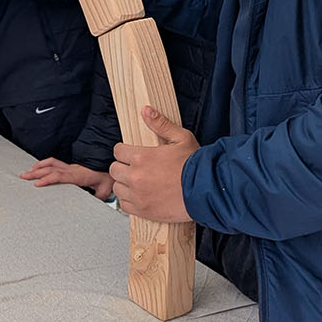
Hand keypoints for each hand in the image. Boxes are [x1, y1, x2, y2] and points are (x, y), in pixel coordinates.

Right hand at [19, 158, 114, 197]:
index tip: (37, 184)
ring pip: (50, 163)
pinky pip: (53, 162)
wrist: (108, 168)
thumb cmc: (106, 178)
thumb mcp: (104, 191)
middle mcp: (71, 169)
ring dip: (37, 167)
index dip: (48, 179)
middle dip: (35, 173)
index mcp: (78, 175)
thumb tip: (92, 206)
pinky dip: (43, 164)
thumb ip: (96, 198)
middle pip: (50, 168)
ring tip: (26, 173)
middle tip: (23, 178)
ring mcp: (69, 167)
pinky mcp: (68, 167)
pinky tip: (36, 168)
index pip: (60, 175)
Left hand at [108, 107, 197, 221]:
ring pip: (118, 188)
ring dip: (125, 184)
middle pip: (114, 169)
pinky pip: (125, 205)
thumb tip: (146, 111)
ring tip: (139, 183)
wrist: (206, 191)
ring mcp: (138, 195)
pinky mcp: (143, 210)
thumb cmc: (195, 165)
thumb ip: (161, 124)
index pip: (118, 151)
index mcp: (141, 157)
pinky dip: (130, 201)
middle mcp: (135, 176)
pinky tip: (141, 196)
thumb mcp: (181, 138)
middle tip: (136, 169)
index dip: (125, 152)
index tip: (132, 155)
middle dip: (124, 167)